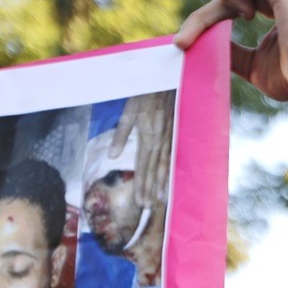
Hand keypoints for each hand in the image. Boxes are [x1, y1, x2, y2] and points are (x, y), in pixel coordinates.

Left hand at [109, 92, 174, 207]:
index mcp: (147, 137)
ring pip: (165, 166)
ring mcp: (169, 140)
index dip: (141, 185)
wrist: (165, 81)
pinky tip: (170, 180)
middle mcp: (159, 142)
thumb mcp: (128, 111)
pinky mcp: (174, 135)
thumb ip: (121, 134)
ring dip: (162, 183)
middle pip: (154, 171)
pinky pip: (173, 158)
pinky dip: (171, 171)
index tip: (139, 200)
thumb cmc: (144, 95)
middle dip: (150, 189)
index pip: (142, 167)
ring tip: (161, 199)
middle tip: (147, 206)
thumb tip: (112, 156)